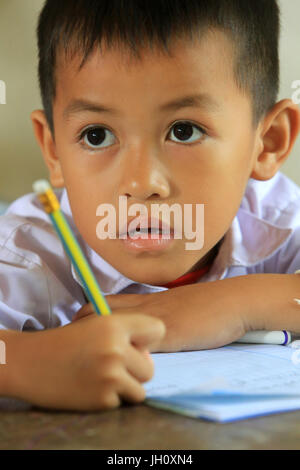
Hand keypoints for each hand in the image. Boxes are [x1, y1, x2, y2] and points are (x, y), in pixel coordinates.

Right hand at [11, 312, 164, 410]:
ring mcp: (110, 376)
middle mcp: (116, 349)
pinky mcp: (101, 399)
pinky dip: (107, 399)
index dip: (149, 339)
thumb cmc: (64, 341)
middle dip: (135, 371)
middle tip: (113, 367)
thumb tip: (148, 355)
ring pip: (139, 390)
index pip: (157, 329)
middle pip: (149, 369)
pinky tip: (89, 387)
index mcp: (114, 324)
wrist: (30, 362)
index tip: (136, 345)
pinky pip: (119, 402)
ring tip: (103, 378)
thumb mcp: (94, 324)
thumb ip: (124, 333)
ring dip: (125, 388)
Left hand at [74, 274, 299, 352]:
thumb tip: (137, 326)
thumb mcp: (175, 303)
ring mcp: (155, 321)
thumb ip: (154, 312)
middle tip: (75, 343)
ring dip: (100, 341)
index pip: (105, 302)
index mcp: (145, 299)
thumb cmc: (207, 303)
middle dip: (82, 327)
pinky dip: (128, 356)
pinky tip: (122, 368)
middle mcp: (144, 308)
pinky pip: (141, 347)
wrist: (232, 301)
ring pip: (116, 327)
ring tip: (91, 355)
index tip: (76, 326)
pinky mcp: (171, 336)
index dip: (86, 314)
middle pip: (101, 312)